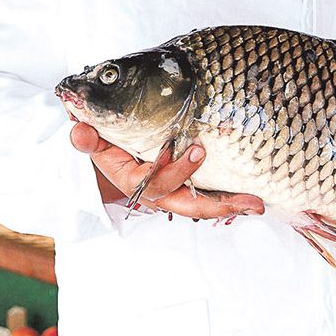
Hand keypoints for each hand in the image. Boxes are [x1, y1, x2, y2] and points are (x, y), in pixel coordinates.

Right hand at [70, 122, 264, 220]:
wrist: (112, 149)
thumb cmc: (107, 141)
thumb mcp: (95, 138)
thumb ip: (89, 137)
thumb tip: (80, 130)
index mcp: (134, 182)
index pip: (156, 182)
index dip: (175, 170)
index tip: (197, 150)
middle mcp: (157, 193)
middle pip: (186, 204)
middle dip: (214, 204)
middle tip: (243, 199)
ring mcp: (174, 194)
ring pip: (202, 206)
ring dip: (229, 205)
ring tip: (255, 203)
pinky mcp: (187, 188)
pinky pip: (210, 196)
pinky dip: (230, 199)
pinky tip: (253, 199)